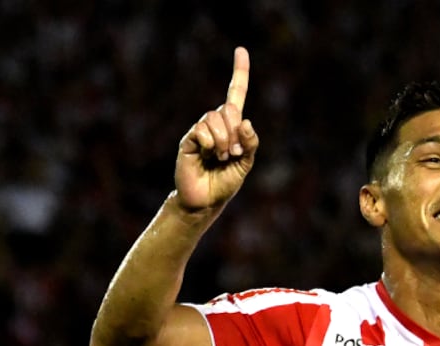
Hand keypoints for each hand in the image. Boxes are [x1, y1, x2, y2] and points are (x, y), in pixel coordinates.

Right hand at [174, 47, 258, 211]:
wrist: (205, 201)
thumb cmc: (225, 183)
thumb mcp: (246, 164)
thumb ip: (251, 144)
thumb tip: (246, 122)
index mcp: (232, 126)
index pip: (235, 94)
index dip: (239, 72)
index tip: (241, 50)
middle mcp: (215, 123)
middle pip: (229, 109)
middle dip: (236, 132)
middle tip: (233, 153)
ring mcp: (200, 130)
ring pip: (215, 118)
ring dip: (224, 141)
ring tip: (220, 158)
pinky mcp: (188, 139)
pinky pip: (201, 130)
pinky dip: (210, 143)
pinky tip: (207, 155)